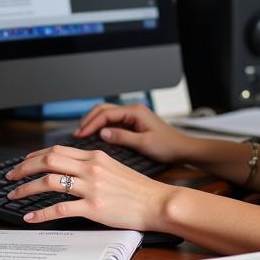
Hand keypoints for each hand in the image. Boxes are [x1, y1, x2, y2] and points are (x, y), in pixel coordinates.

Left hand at [4, 144, 176, 229]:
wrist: (158, 202)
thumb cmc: (139, 189)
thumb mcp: (115, 167)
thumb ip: (93, 165)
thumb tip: (73, 168)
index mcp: (95, 156)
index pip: (57, 150)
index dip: (35, 156)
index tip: (23, 163)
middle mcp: (91, 168)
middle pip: (48, 160)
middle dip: (24, 168)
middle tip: (10, 177)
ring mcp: (91, 187)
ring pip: (49, 181)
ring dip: (27, 188)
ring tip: (14, 196)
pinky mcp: (94, 208)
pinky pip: (60, 208)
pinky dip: (41, 213)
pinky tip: (30, 217)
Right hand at [74, 102, 197, 164]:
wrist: (182, 149)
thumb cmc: (167, 146)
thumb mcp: (143, 144)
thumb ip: (122, 137)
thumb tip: (102, 133)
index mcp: (135, 112)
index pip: (106, 113)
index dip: (91, 124)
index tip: (80, 134)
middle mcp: (133, 110)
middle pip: (104, 110)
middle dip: (89, 120)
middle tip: (77, 133)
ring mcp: (133, 116)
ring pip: (108, 115)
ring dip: (94, 123)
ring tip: (83, 134)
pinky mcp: (133, 123)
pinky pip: (114, 122)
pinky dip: (102, 127)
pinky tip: (95, 136)